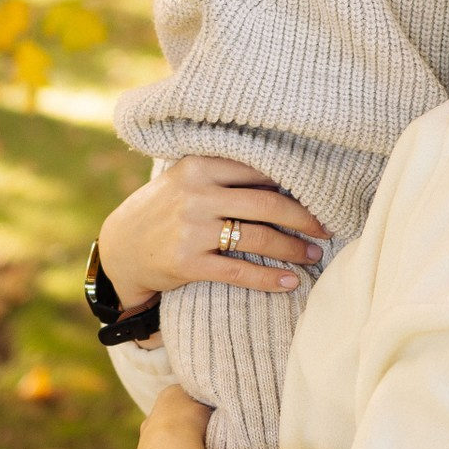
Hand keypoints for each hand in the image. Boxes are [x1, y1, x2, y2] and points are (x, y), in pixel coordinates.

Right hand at [97, 156, 331, 308]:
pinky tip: (290, 282)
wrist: (121, 248)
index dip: (294, 182)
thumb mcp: (187, 179)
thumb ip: (226, 173)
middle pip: (266, 203)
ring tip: (314, 255)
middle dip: (304, 217)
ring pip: (257, 237)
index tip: (321, 193)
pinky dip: (269, 278)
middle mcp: (196, 194)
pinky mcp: (187, 263)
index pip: (259, 169)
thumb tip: (287, 176)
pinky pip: (239, 271)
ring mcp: (191, 229)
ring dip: (293, 249)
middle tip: (328, 227)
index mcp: (199, 166)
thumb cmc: (166, 209)